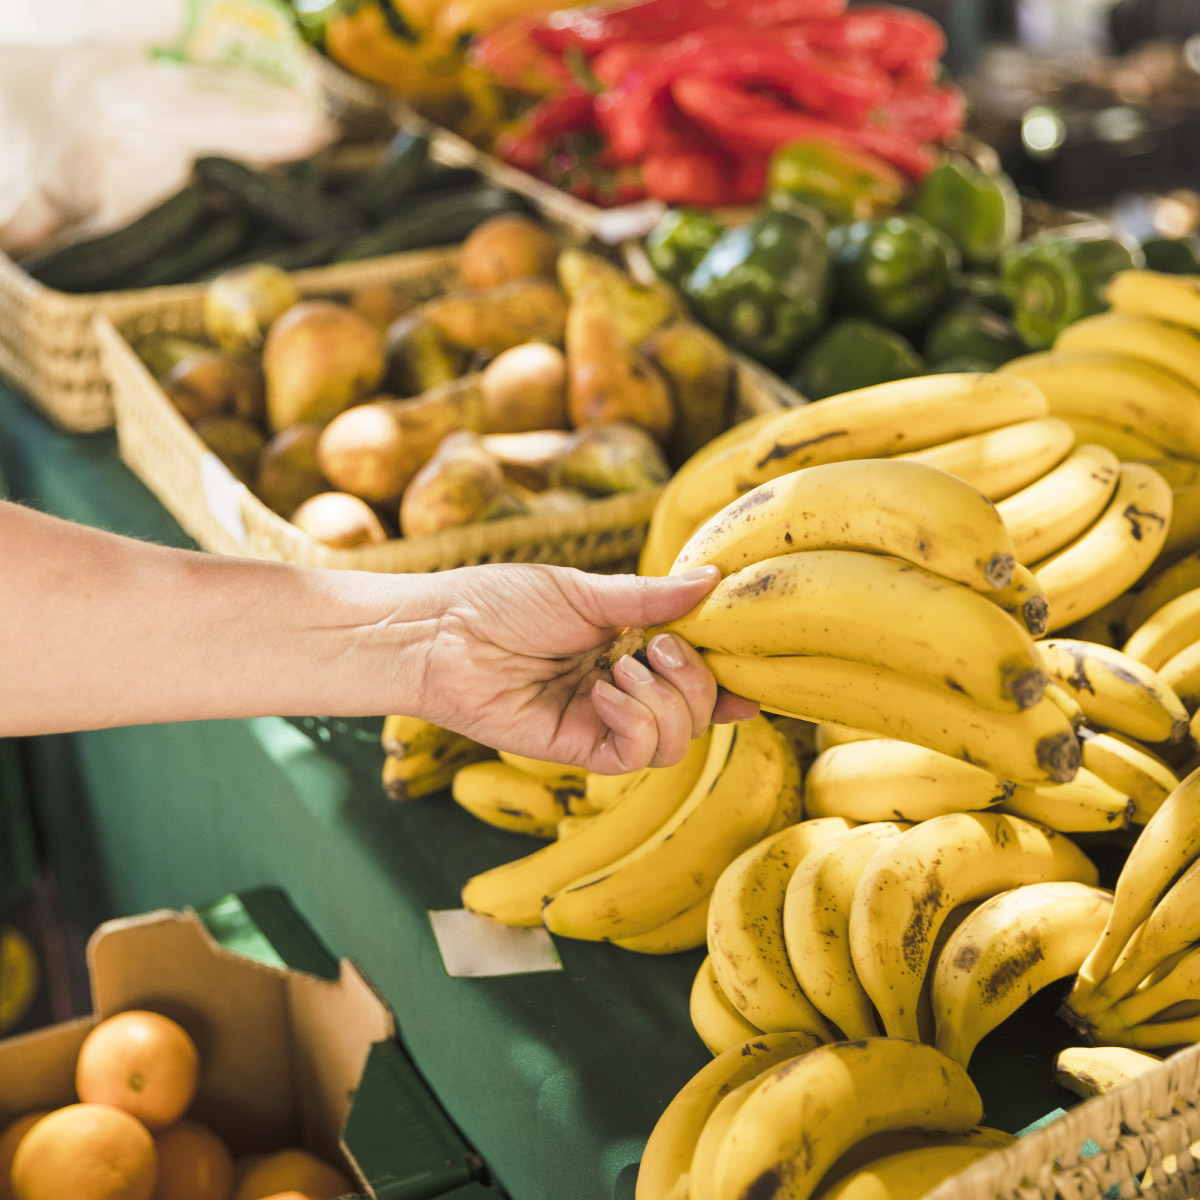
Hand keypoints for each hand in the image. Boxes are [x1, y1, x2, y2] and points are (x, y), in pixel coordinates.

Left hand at [408, 562, 758, 772]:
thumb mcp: (583, 590)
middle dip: (694, 681)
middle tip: (658, 646)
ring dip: (665, 703)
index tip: (752, 677)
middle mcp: (619, 688)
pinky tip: (605, 693)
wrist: (439, 631)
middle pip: (695, 712)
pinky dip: (635, 724)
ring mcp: (599, 721)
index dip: (724, 681)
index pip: (691, 675)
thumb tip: (712, 579)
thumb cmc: (498, 600)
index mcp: (626, 647)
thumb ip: (649, 597)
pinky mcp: (575, 747)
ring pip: (674, 742)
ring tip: (624, 669)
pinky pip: (633, 756)